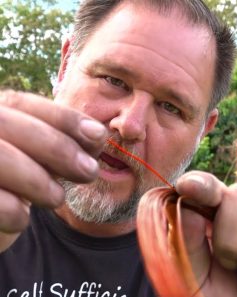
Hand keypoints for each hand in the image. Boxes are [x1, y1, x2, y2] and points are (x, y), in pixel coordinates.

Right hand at [0, 90, 106, 250]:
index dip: (63, 117)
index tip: (99, 135)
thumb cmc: (13, 183)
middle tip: (89, 171)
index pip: (20, 103)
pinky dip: (13, 212)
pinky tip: (22, 219)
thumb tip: (97, 134)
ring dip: (38, 181)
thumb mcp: (41, 160)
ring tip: (57, 198)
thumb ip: (65, 143)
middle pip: (7, 124)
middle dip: (58, 148)